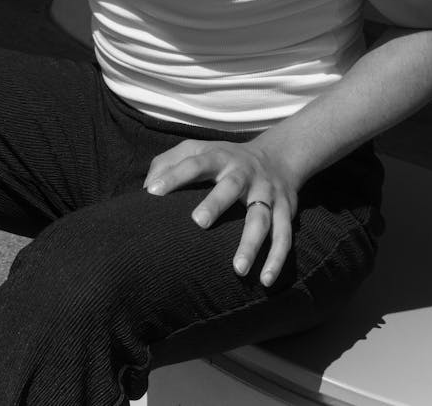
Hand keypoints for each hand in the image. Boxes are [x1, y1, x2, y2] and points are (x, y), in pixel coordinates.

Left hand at [143, 137, 297, 285]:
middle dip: (216, 203)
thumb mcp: (197, 150)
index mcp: (219, 157)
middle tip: (198, 222)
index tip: (153, 192)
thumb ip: (169, 162)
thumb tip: (146, 189)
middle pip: (231, 186)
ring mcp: (266, 192)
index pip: (194, 163)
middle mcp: (244, 173)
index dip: (174, 175)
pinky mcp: (285, 210)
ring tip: (238, 269)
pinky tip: (265, 280)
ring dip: (251, 243)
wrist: (278, 156)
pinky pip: (284, 235)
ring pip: (260, 218)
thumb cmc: (224, 159)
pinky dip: (277, 258)